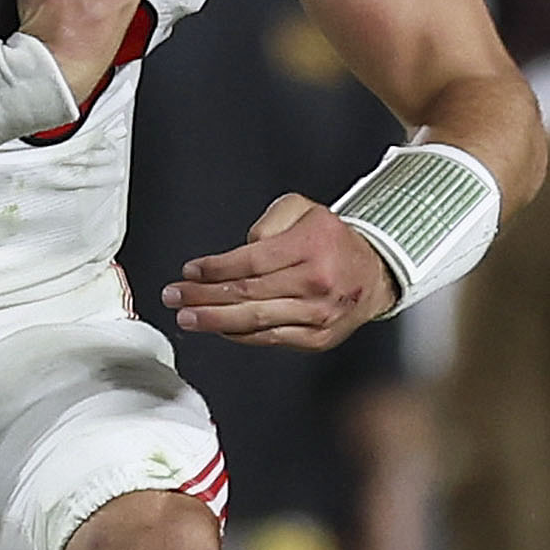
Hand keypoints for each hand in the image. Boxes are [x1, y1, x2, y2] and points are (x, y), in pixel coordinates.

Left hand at [163, 193, 394, 349]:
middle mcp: (317, 281)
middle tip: (175, 296)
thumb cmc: (331, 242)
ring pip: (255, 320)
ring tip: (187, 317)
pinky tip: (219, 328)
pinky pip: (270, 338)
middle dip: (202, 296)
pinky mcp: (317, 337)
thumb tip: (243, 248)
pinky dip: (240, 335)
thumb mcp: (303, 211)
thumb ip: (270, 221)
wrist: (374, 273)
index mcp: (312, 246)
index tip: (190, 271)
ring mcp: (318, 313)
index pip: (251, 261)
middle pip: (247, 293)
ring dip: (213, 320)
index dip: (214, 269)